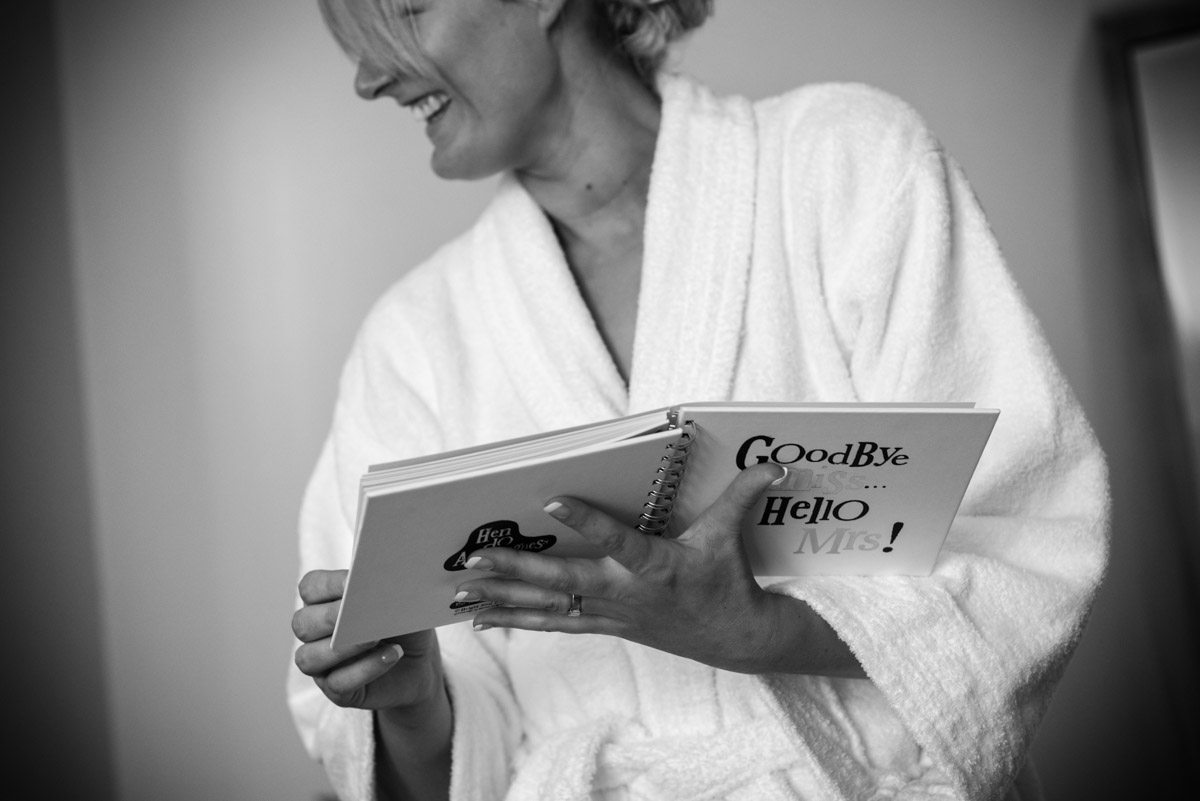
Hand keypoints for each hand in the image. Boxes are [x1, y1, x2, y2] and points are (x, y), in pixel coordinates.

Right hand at [292, 569, 444, 710]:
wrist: (419, 663)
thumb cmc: (403, 625)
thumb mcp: (401, 603)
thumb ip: (387, 590)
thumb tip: (381, 581)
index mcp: (325, 602)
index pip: (310, 588)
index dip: (328, 584)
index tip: (353, 581)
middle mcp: (315, 633)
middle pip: (302, 623)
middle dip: (330, 617)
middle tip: (359, 613)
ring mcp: (322, 665)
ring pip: (309, 658)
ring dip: (342, 648)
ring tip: (375, 638)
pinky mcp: (336, 691)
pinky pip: (337, 683)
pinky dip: (365, 669)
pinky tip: (391, 655)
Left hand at [455, 463, 821, 673]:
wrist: (735, 641)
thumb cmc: (728, 582)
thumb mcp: (731, 536)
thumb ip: (742, 495)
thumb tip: (774, 463)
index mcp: (656, 566)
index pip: (617, 540)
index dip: (587, 520)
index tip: (552, 500)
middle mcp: (625, 593)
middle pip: (562, 581)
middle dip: (516, 570)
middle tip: (475, 558)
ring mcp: (611, 614)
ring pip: (548, 608)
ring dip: (504, 600)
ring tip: (462, 592)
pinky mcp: (604, 626)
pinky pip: (553, 623)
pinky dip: (518, 619)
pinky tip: (483, 617)